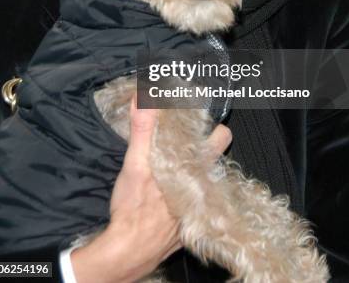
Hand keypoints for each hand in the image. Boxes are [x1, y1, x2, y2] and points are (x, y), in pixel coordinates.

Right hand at [71, 98, 231, 282]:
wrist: (129, 250)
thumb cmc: (134, 207)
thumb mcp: (136, 163)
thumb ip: (142, 129)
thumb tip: (143, 97)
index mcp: (195, 169)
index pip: (218, 139)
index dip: (213, 125)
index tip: (201, 113)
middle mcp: (202, 187)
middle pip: (214, 158)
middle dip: (207, 143)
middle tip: (189, 135)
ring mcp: (196, 205)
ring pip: (204, 178)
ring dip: (192, 167)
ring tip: (175, 157)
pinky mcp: (186, 221)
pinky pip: (191, 198)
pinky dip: (183, 188)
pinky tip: (168, 187)